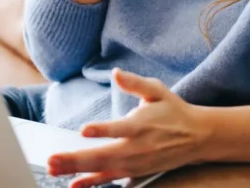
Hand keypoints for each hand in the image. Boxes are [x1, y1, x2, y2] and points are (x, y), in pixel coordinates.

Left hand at [47, 69, 211, 187]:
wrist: (196, 137)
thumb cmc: (173, 110)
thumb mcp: (157, 90)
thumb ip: (135, 83)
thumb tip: (117, 73)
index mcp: (141, 124)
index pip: (120, 128)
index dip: (102, 130)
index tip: (84, 130)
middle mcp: (137, 147)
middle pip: (104, 155)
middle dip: (76, 158)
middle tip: (53, 159)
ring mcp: (135, 163)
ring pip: (102, 169)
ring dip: (77, 170)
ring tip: (54, 169)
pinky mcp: (135, 172)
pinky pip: (110, 179)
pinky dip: (92, 183)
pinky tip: (74, 185)